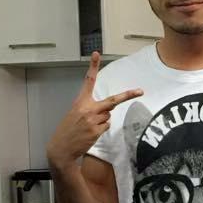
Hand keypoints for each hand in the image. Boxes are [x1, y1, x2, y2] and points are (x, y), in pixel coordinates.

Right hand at [46, 52, 142, 169]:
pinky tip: (90, 133)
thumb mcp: (74, 114)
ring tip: (89, 126)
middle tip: (140, 91)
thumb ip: (89, 108)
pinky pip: (106, 126)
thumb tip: (108, 110)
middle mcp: (88, 109)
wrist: (61, 148)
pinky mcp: (96, 131)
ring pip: (108, 116)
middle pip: (112, 100)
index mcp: (80, 101)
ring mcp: (93, 120)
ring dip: (102, 120)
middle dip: (128, 95)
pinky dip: (101, 129)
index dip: (93, 67)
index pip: (88, 81)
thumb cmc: (68, 130)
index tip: (96, 54)